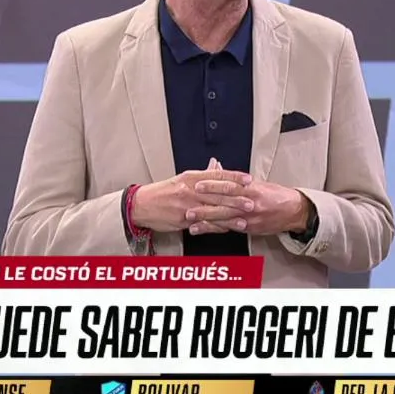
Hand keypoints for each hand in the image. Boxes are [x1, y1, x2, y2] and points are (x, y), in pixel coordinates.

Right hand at [130, 162, 252, 232]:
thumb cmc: (163, 191)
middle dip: (237, 198)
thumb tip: (216, 165)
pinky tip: (228, 228)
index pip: (217, 175)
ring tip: (245, 218)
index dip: (234, 177)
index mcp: (192, 177)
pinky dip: (217, 226)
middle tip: (252, 201)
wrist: (142, 205)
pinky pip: (204, 223)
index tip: (248, 179)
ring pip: (213, 210)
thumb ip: (202, 174)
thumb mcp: (183, 178)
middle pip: (218, 193)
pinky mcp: (184, 219)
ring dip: (231, 215)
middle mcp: (191, 189)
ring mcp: (187, 205)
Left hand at [189, 165, 309, 236]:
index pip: (229, 184)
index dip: (213, 184)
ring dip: (206, 218)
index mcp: (250, 188)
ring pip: (225, 217)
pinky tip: (203, 229)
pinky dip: (215, 228)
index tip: (198, 184)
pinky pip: (229, 228)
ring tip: (191, 219)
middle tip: (188, 203)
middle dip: (205, 203)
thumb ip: (235, 178)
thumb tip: (216, 168)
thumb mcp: (257, 183)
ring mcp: (250, 217)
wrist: (294, 211)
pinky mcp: (250, 228)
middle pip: (224, 202)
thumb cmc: (275, 195)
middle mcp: (250, 202)